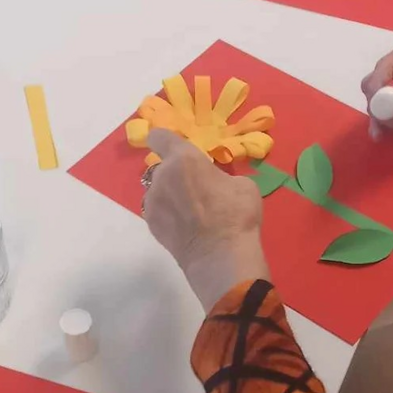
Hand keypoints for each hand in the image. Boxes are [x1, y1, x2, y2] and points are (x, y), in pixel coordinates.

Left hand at [143, 129, 269, 311]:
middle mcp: (161, 176)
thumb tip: (213, 182)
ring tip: (190, 212)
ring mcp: (152, 202)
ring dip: (170, 195)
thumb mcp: (242, 184)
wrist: (220, 256)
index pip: (160, 136)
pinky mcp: (151, 224)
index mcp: (183, 158)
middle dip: (175, 173)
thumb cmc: (236, 214)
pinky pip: (157, 210)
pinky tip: (185, 227)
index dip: (163, 138)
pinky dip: (168, 214)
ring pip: (158, 190)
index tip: (170, 145)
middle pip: (162, 167)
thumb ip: (219, 175)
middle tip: (196, 189)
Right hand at [360, 37, 392, 150]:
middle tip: (382, 117)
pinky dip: (382, 126)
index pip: (388, 63)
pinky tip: (383, 135)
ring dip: (377, 116)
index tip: (381, 101)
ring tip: (381, 132)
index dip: (380, 80)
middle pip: (375, 81)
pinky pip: (385, 118)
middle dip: (376, 99)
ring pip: (376, 102)